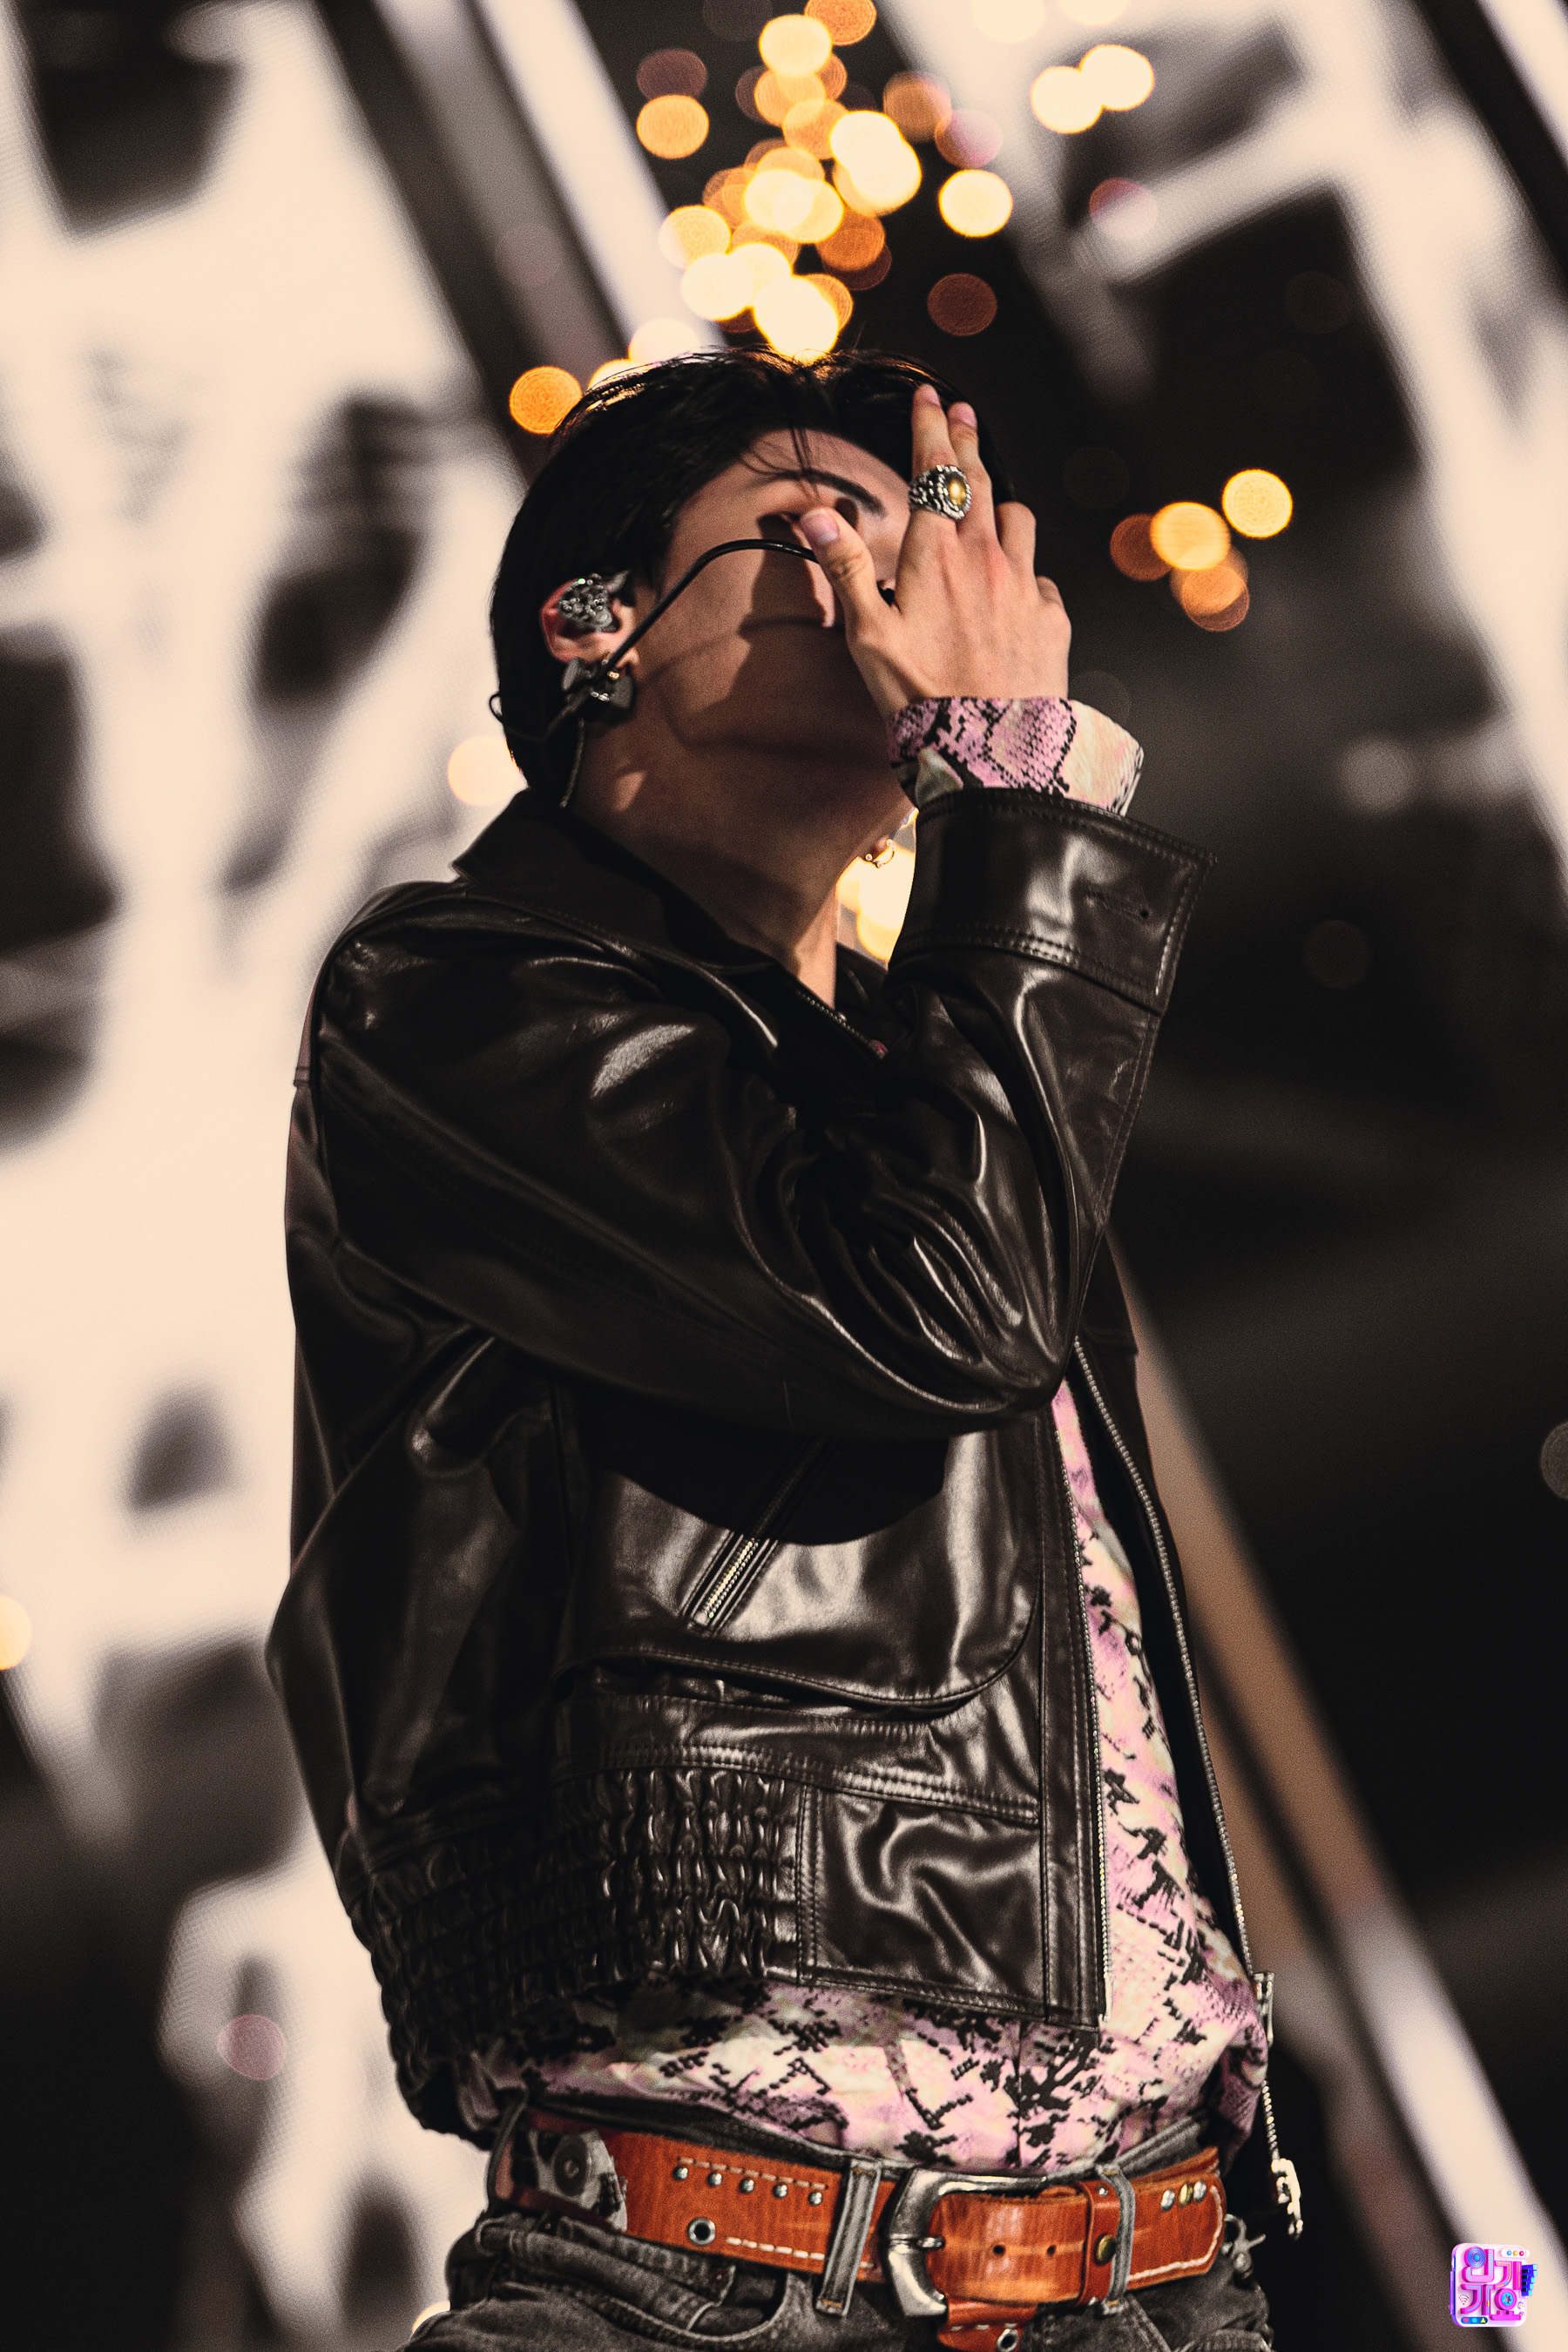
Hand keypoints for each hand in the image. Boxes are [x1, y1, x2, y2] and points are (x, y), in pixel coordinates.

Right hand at [798, 385, 1070, 719]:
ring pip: (1017, 519)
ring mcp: (1024, 586)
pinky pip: (1040, 576)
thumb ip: (846, 568)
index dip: (931, 428)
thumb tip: (814, 513)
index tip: (930, 398)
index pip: (934, 472)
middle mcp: (985, 559)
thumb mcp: (867, 636)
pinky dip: (1024, 570)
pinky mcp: (1051, 618)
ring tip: (988, 501)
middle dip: (966, 441)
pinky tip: (1015, 584)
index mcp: (935, 556)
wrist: (989, 750)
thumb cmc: (920, 699)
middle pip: (978, 481)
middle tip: (961, 413)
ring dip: (999, 504)